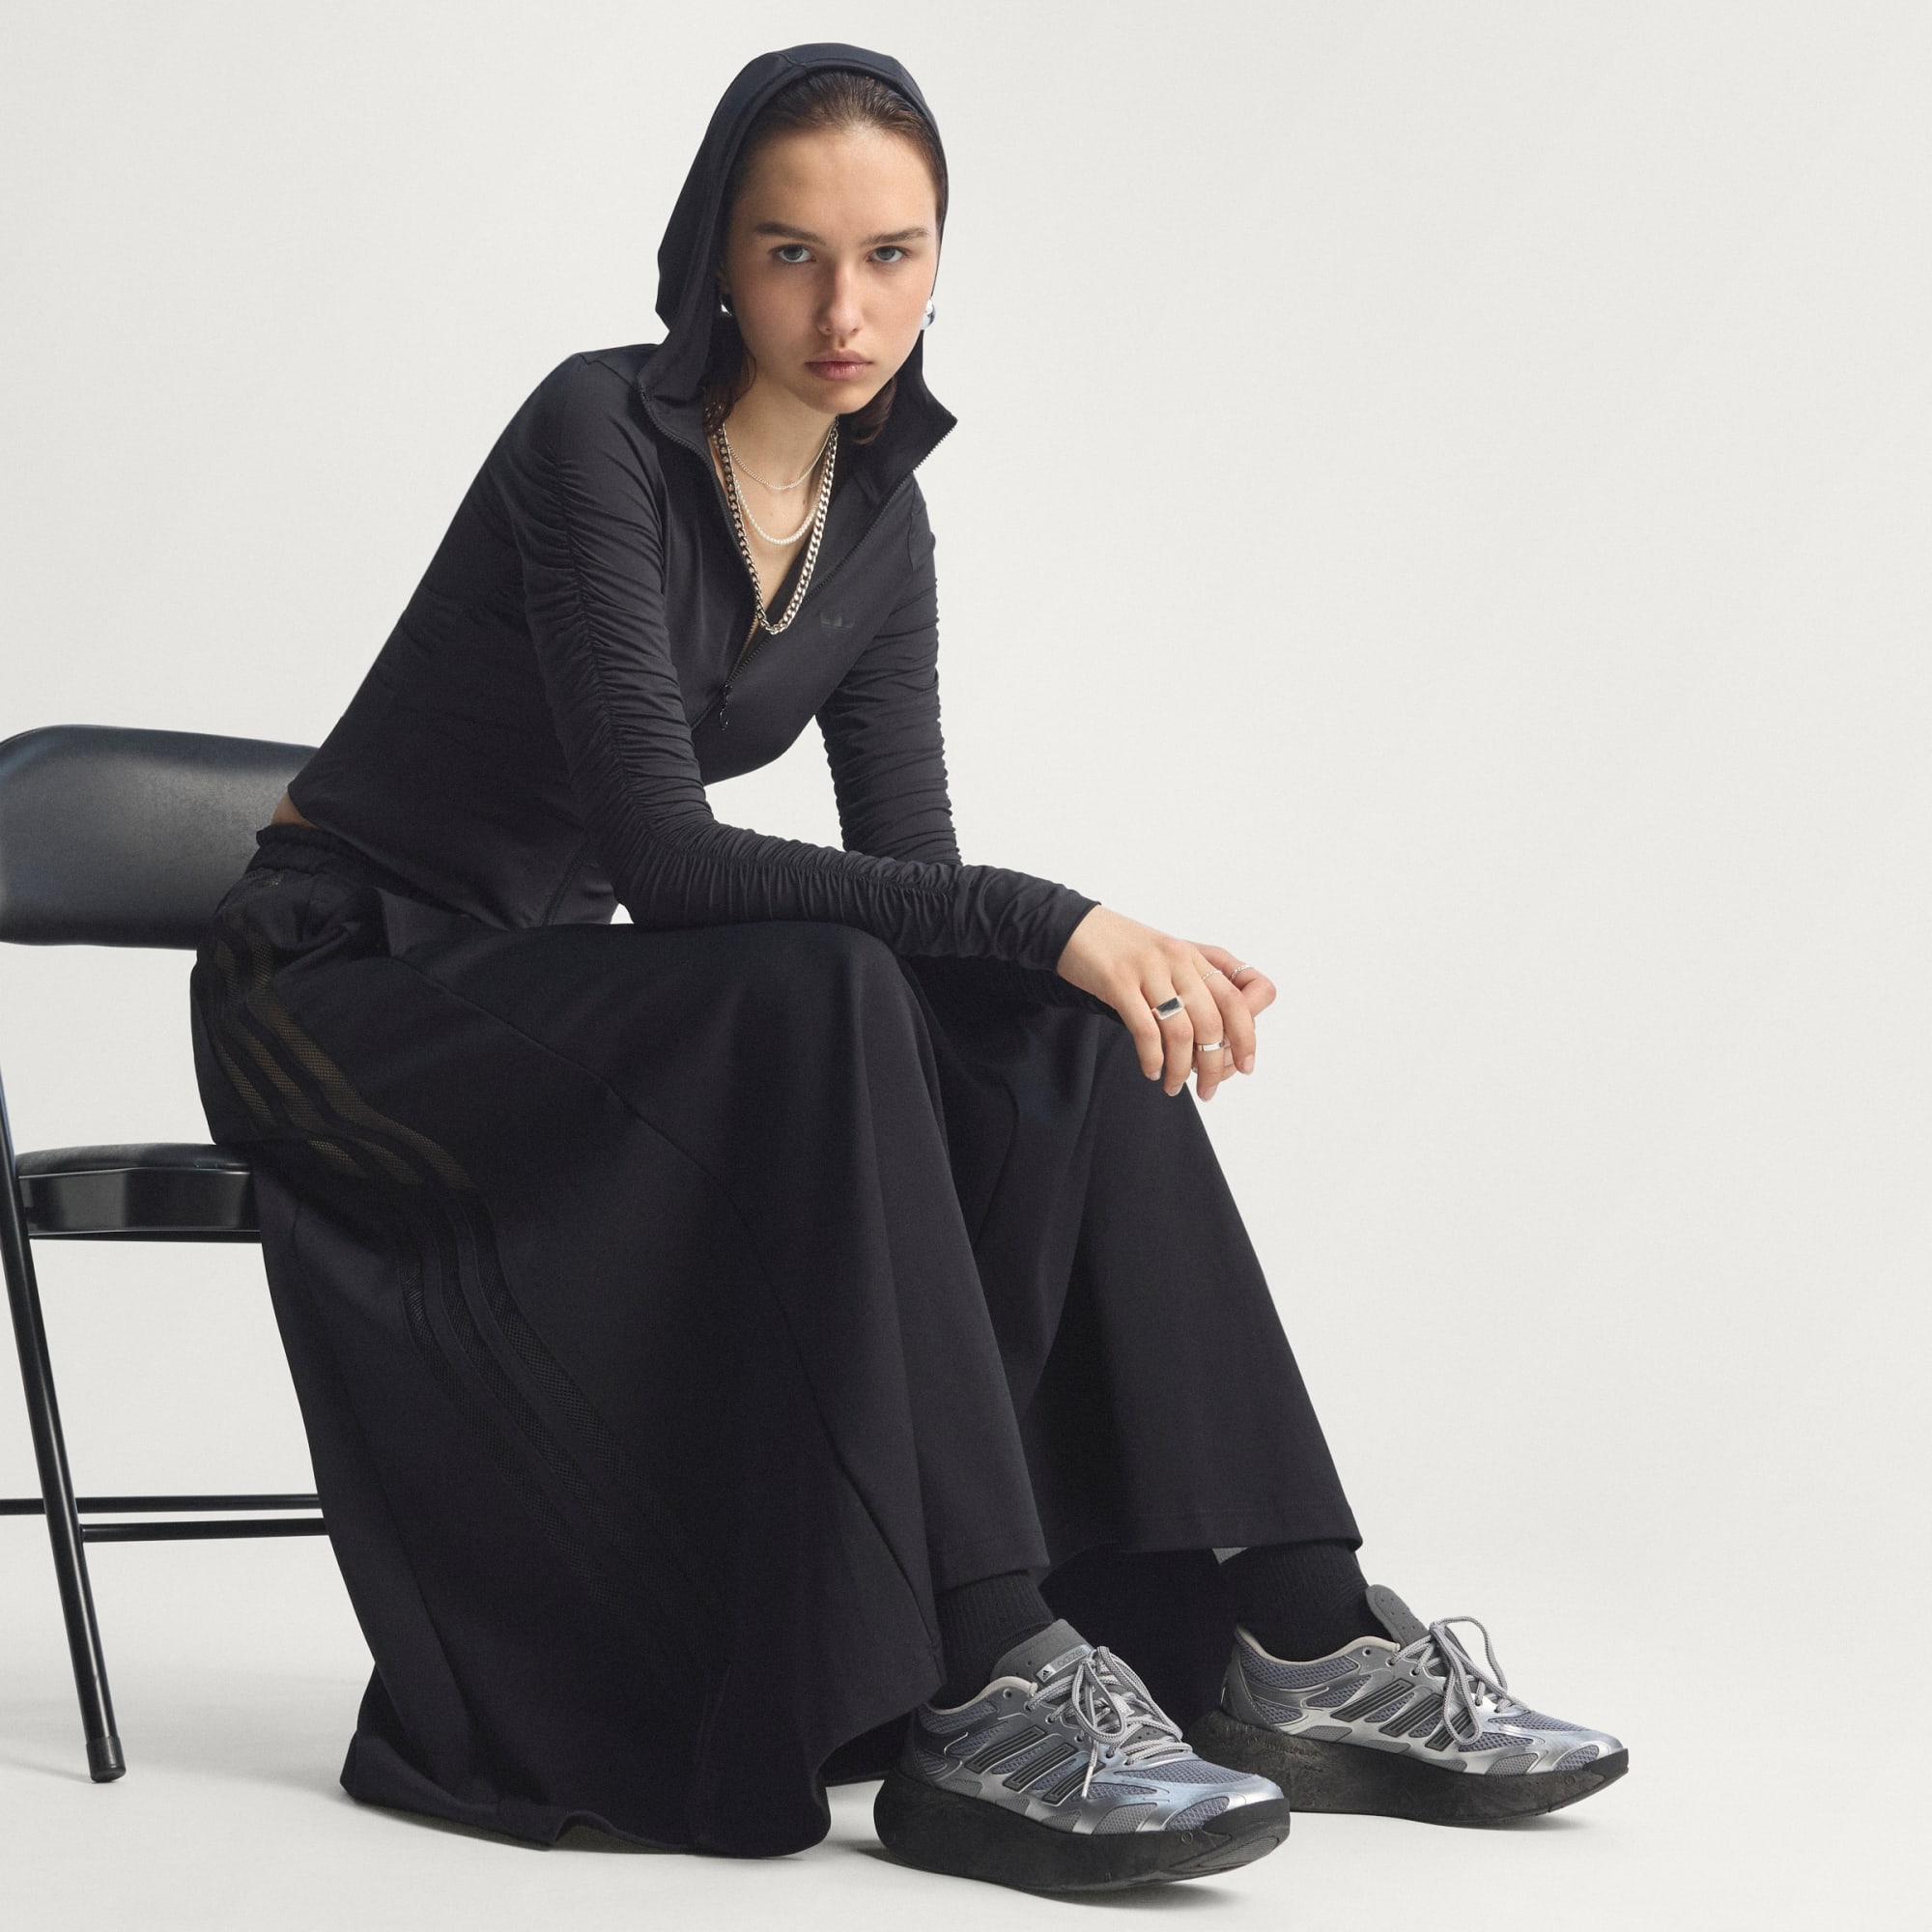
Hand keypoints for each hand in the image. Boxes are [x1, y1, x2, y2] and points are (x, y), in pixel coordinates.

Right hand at [1053, 906, 1276, 1099]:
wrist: (1073, 927)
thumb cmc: (1122, 950)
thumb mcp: (1168, 958)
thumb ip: (1196, 985)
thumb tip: (1221, 1036)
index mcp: (1195, 956)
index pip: (1238, 1000)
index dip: (1247, 1037)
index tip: (1244, 1065)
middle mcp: (1178, 959)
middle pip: (1213, 1023)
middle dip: (1213, 1066)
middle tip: (1206, 1091)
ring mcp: (1148, 968)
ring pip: (1181, 1031)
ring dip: (1180, 1069)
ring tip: (1172, 1086)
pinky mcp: (1117, 980)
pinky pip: (1145, 1029)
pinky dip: (1152, 1058)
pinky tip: (1151, 1070)